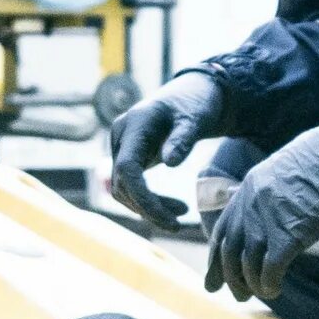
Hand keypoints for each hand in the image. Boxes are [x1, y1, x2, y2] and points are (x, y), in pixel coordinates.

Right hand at [106, 71, 226, 226]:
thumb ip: (183, 139)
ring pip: (124, 189)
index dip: (142, 197)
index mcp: (135, 124)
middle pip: (122, 183)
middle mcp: (121, 135)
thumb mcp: (196, 119)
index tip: (168, 218)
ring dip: (149, 207)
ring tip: (180, 213)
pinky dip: (149, 200)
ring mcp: (122, 146)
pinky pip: (131, 185)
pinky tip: (172, 208)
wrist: (193, 94)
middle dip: (148, 207)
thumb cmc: (197, 104)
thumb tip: (170, 163)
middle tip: (177, 224)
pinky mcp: (129, 155)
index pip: (127, 168)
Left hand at [203, 110, 318, 302]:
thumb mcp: (289, 169)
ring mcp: (268, 219)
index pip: (223, 228)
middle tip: (238, 296)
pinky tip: (274, 290)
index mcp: (250, 186)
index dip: (216, 256)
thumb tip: (270, 211)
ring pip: (246, 264)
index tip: (215, 276)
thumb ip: (272, 191)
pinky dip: (269, 284)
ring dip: (251, 285)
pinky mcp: (289, 235)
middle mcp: (252, 203)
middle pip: (229, 250)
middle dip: (229, 277)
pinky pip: (269, 270)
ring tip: (262, 294)